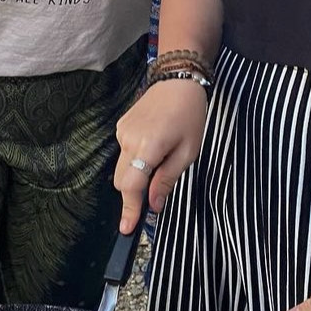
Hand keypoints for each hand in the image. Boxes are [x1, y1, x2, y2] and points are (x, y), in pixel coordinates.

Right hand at [113, 80, 207, 234]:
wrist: (177, 82)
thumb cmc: (189, 116)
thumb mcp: (188, 152)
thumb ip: (167, 180)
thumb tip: (154, 206)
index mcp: (148, 147)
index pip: (132, 187)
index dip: (130, 210)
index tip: (127, 229)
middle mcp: (129, 140)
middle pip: (123, 181)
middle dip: (133, 196)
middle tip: (151, 202)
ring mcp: (122, 132)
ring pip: (123, 168)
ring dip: (137, 175)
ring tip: (161, 160)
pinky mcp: (121, 127)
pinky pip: (124, 153)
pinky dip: (136, 159)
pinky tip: (154, 147)